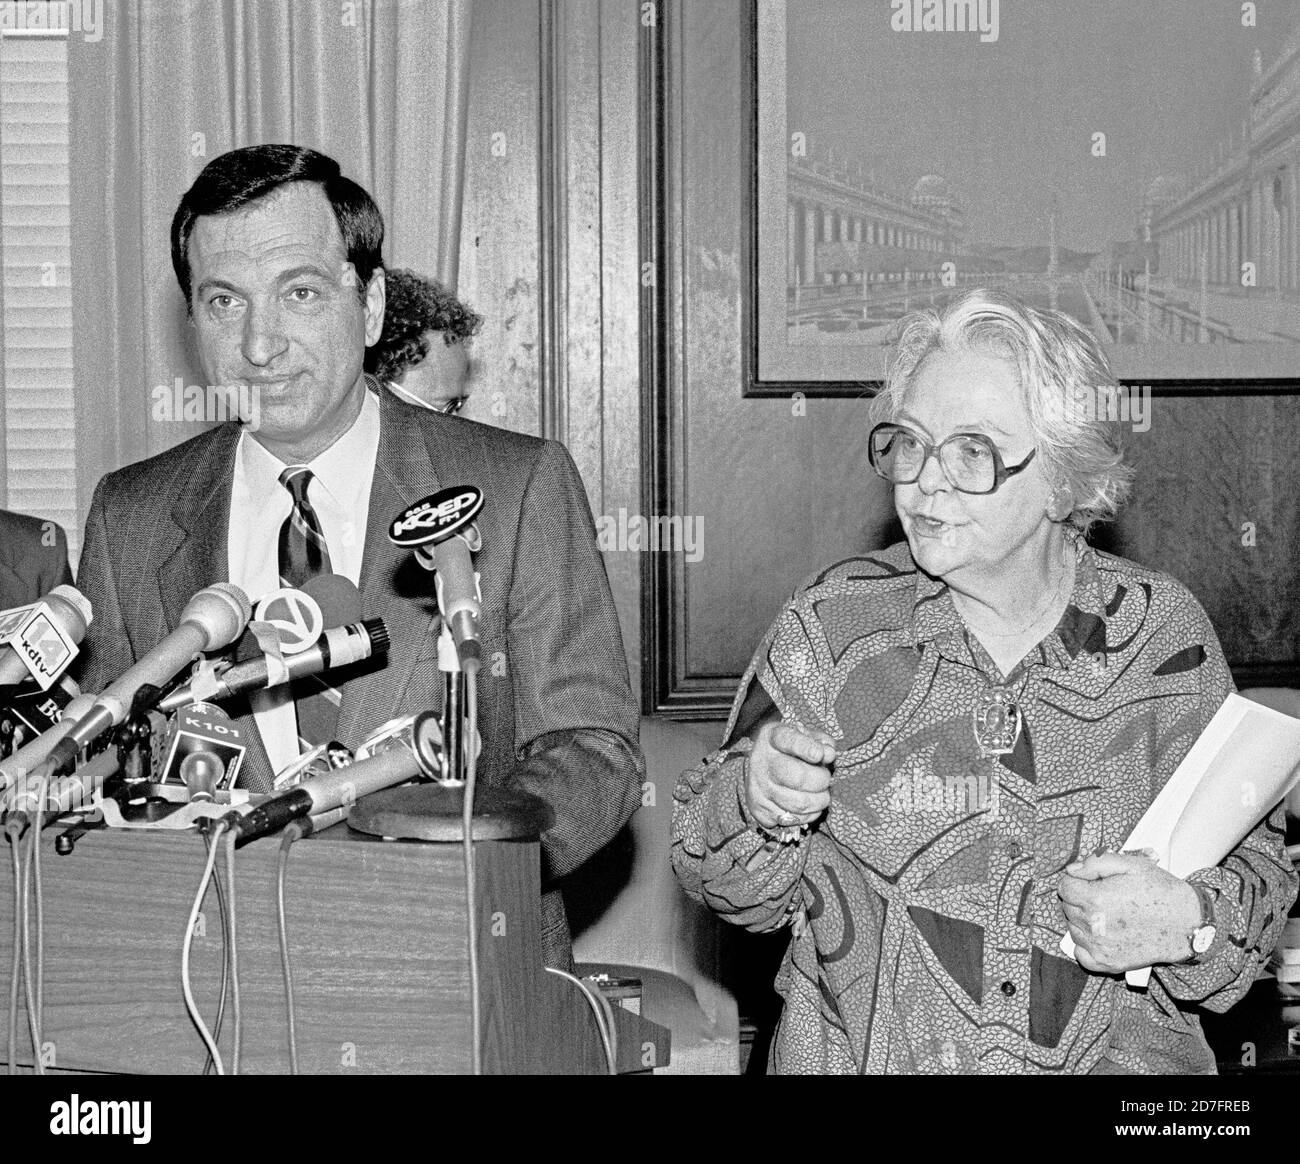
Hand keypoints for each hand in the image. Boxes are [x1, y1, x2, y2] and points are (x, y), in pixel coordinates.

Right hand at [744, 720, 835, 830]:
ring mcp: (758, 787)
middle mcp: (761, 761)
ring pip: (798, 804)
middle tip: (826, 779)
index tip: (820, 755)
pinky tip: (808, 805)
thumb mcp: (804, 736)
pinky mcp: (759, 809)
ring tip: (821, 794)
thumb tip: (829, 753)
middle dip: (821, 780)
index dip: (806, 748)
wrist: (761, 768)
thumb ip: (821, 741)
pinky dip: (808, 815)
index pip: (788, 740)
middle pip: (798, 777)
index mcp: (773, 737)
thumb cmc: (790, 751)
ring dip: (819, 801)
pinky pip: (793, 820)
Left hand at [1058, 852, 1201, 973]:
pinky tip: (1102, 934)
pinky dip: (1086, 944)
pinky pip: (1080, 953)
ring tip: (1108, 914)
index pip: (1065, 887)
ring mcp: (1100, 947)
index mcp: (1096, 899)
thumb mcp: (1131, 865)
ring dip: (1082, 920)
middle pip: (1067, 907)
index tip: (1092, 882)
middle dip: (1080, 899)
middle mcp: (1094, 925)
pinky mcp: (1108, 963)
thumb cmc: (1160, 891)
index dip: (1078, 880)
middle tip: (1104, 896)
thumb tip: (1071, 870)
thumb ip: (1095, 863)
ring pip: (1073, 928)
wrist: (1187, 924)